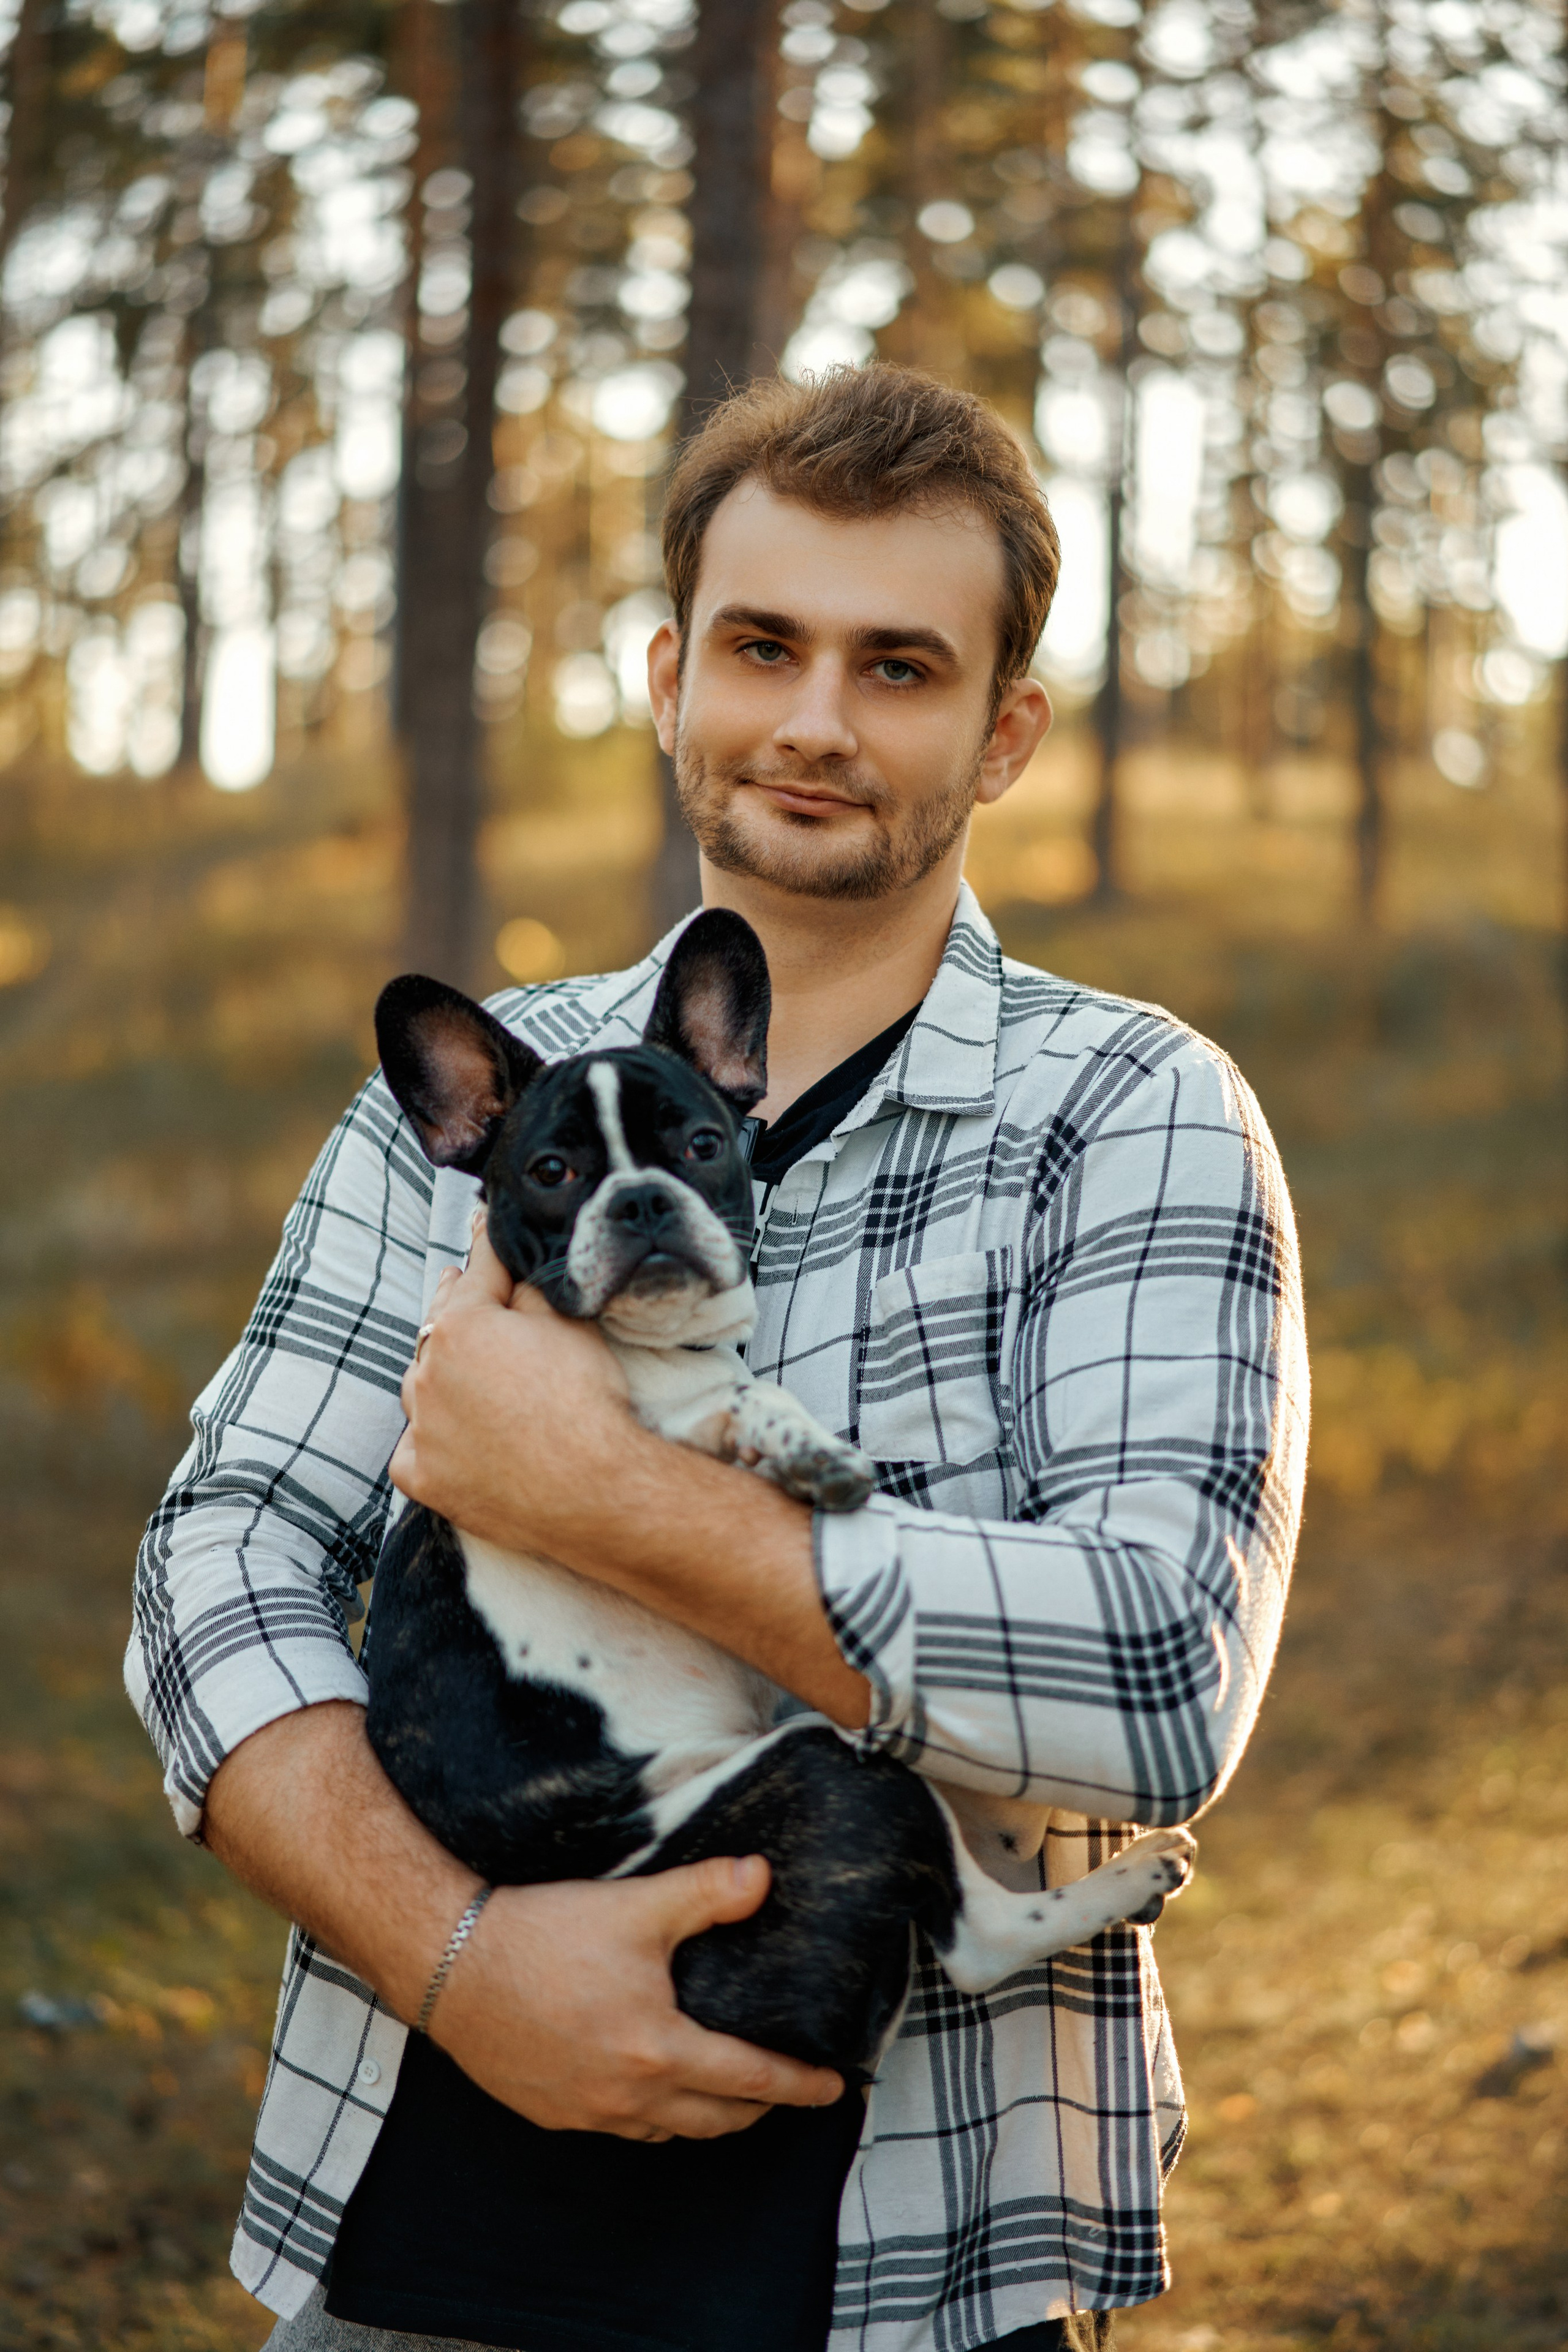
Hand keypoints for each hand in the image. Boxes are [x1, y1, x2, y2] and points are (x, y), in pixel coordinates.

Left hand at [391, 1220, 630, 1544]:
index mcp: (460, 1327)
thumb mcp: (568, 1323)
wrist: (596, 1488)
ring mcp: (422, 1430)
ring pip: (418, 1388)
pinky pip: (412, 1449)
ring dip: (434, 1372)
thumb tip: (512, 1266)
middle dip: (451, 1305)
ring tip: (450, 1363)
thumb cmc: (587, 1400)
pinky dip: (426, 1439)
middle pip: (438, 1330)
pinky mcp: (424, 1479)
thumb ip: (529, 1286)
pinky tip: (443, 1437)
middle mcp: (427, 1375)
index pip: (475, 1276)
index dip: (483, 1249)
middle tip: (453, 1280)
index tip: (479, 1226)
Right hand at [432, 1855, 843, 2138]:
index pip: (751, 2080)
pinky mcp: (552, 2111)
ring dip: (706, 2116)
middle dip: (760, 2108)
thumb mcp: (637, 1906)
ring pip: (668, 2131)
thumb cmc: (542, 1935)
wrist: (452, 1964)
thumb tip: (763, 1877)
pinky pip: (622, 2128)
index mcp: (659, 2051)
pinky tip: (652, 2089)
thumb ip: (707, 1892)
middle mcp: (627, 2096)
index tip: (833, 2087)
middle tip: (787, 2090)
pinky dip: (653, 2117)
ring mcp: (587, 2111)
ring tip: (726, 2091)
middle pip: (716, 2120)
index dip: (798, 2085)